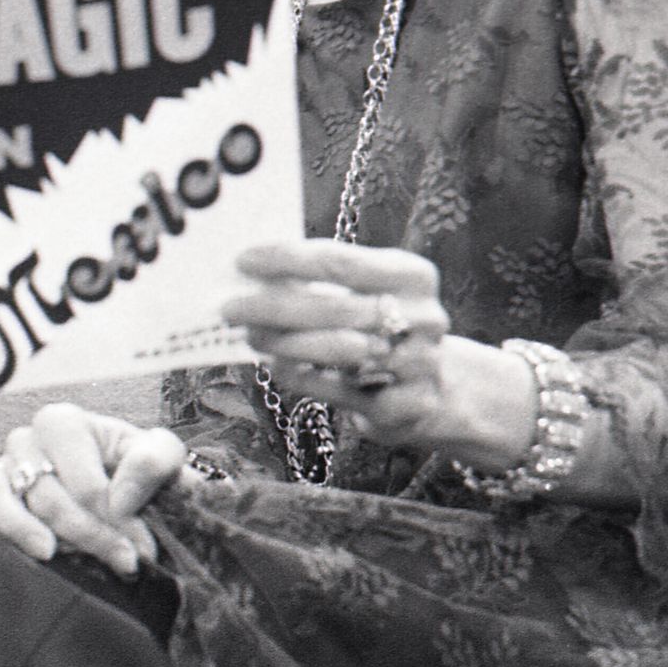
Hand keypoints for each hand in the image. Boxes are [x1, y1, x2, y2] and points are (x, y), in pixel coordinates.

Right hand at [0, 402, 186, 576]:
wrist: (116, 491)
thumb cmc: (134, 471)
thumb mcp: (162, 456)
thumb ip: (153, 462)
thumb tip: (120, 499)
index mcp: (63, 422)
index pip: (82, 479)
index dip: (114, 517)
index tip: (141, 548)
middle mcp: (24, 440)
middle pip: (47, 495)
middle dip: (88, 535)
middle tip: (124, 564)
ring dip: (26, 531)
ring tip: (52, 556)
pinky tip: (3, 542)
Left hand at [223, 241, 454, 450]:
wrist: (436, 388)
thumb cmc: (385, 327)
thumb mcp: (372, 293)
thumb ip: (326, 280)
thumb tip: (257, 271)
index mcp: (414, 277)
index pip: (342, 261)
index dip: (288, 259)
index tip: (244, 259)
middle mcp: (424, 319)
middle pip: (336, 307)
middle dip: (274, 306)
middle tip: (231, 307)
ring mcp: (417, 365)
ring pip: (336, 350)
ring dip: (283, 342)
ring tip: (249, 335)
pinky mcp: (401, 408)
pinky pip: (336, 390)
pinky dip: (299, 375)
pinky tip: (275, 363)